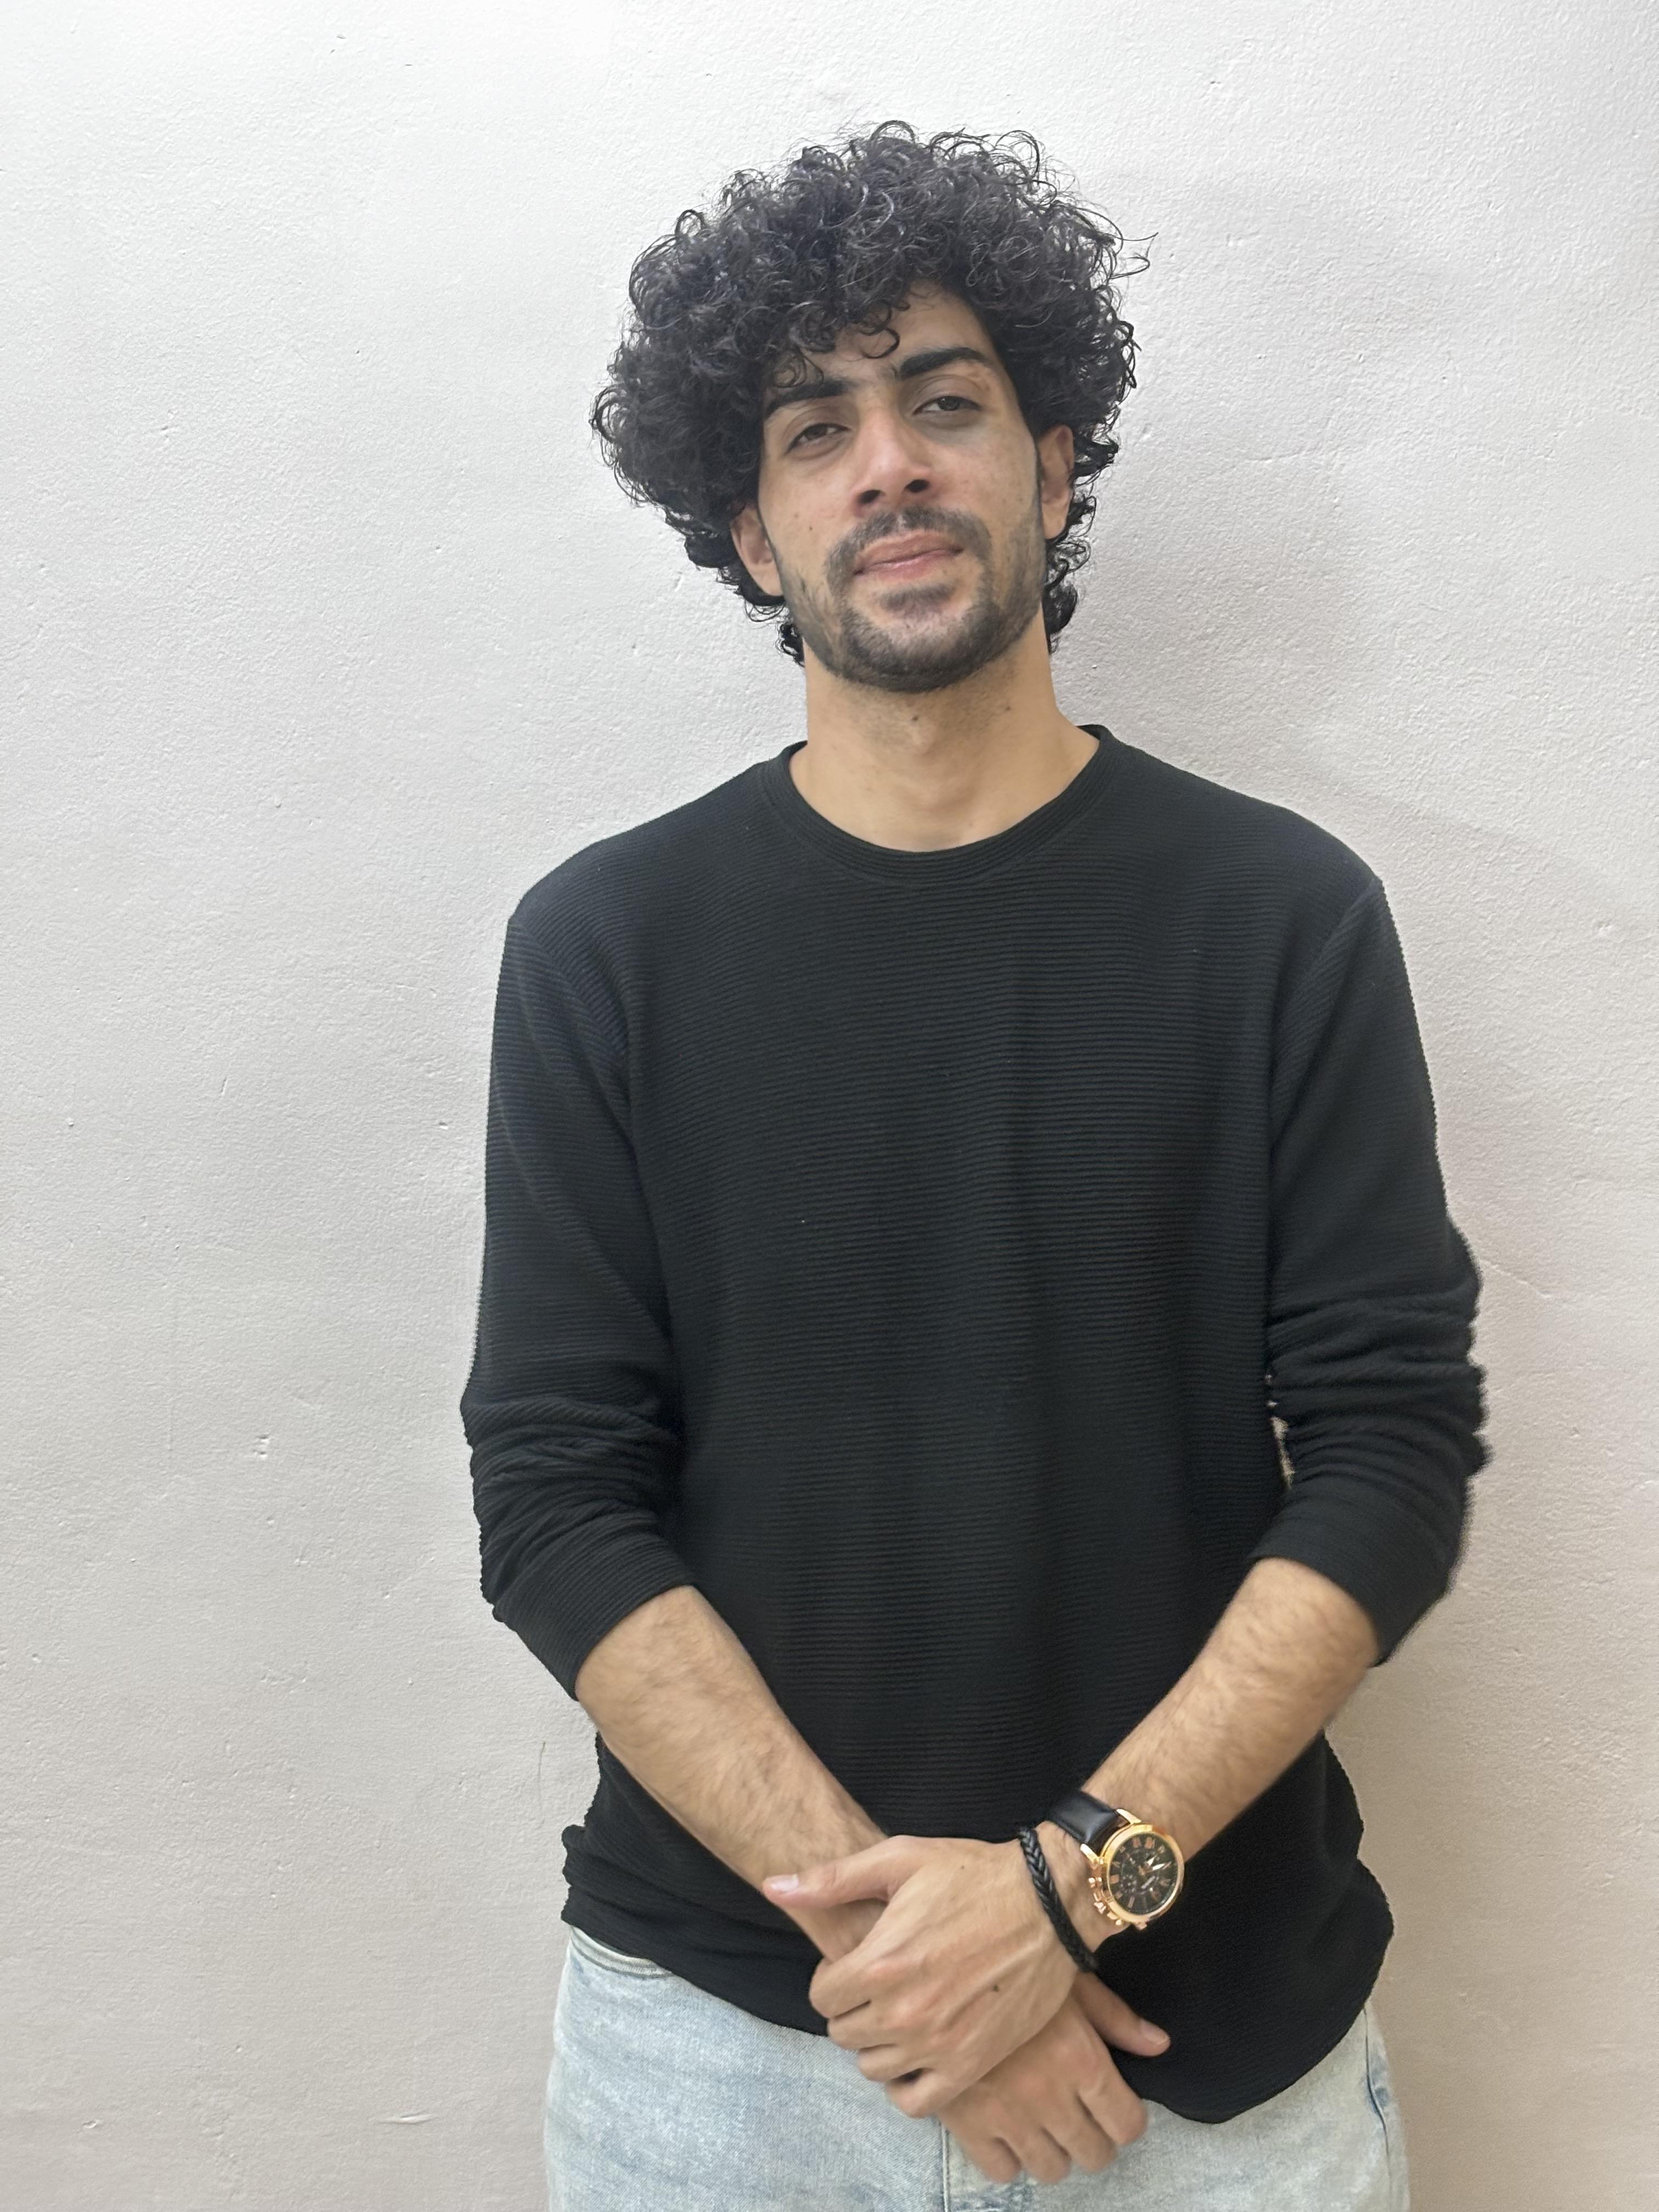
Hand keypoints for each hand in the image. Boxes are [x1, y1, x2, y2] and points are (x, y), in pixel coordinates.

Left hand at [762, 1832, 1118, 2115]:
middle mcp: (904, 2012)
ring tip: (900, 2012)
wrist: (1049, 1902)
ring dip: (878, 2042)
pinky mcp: (971, 2064)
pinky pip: (916, 2101)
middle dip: (852, 2008)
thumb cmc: (973, 1874)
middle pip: (843, 2033)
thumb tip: (773, 1886)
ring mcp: (938, 2044)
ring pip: (873, 2067)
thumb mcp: (899, 1859)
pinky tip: (917, 2052)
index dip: (832, 1977)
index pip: (821, 1997)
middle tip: (879, 1984)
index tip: (854, 1963)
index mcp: (880, 1962)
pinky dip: (907, 2084)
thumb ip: (831, 1880)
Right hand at [937, 1970, 1168, 2187]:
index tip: (1115, 2107)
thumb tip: (1158, 2045)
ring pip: (1051, 2168)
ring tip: (1044, 2120)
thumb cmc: (1010, 1964)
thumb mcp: (1068, 1980)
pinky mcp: (966, 2123)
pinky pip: (1002, 2170)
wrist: (936, 1967)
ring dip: (1053, 2149)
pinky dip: (1008, 2155)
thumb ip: (1115, 2017)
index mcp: (1080, 2058)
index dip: (1126, 2119)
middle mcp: (1049, 2095)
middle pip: (1094, 2153)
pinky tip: (1007, 2125)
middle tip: (1079, 2112)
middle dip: (1094, 2137)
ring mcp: (1006, 2115)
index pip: (1127, 2124)